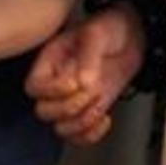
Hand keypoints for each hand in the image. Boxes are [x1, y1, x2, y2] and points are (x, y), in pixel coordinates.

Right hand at [26, 5, 144, 144]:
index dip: (51, 90)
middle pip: (43, 111)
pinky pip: (81, 137)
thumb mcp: (97, 34)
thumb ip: (88, 56)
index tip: (74, 83)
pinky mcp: (89, 111)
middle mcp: (57, 83)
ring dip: (82, 122)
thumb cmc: (109, 27)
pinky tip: (106, 118)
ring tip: (99, 103)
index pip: (34, 87)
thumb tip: (82, 83)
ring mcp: (72, 100)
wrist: (131, 36)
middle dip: (68, 108)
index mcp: (50, 61)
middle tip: (90, 92)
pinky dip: (93, 135)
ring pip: (61, 128)